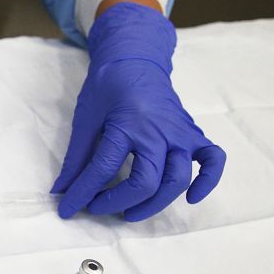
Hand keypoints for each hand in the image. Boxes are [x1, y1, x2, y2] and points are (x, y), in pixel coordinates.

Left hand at [53, 2, 224, 221]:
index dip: (81, 194)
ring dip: (155, 203)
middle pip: (146, 182)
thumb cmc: (108, 87)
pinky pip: (213, 160)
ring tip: (130, 213)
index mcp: (126, 125)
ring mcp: (180, 133)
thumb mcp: (85, 118)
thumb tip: (61, 190)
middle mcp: (158, 132)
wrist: (136, 60)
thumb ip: (76, 157)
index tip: (68, 209)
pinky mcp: (193, 134)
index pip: (103, 170)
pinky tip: (191, 198)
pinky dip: (208, 181)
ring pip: (178, 179)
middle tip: (97, 208)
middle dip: (118, 203)